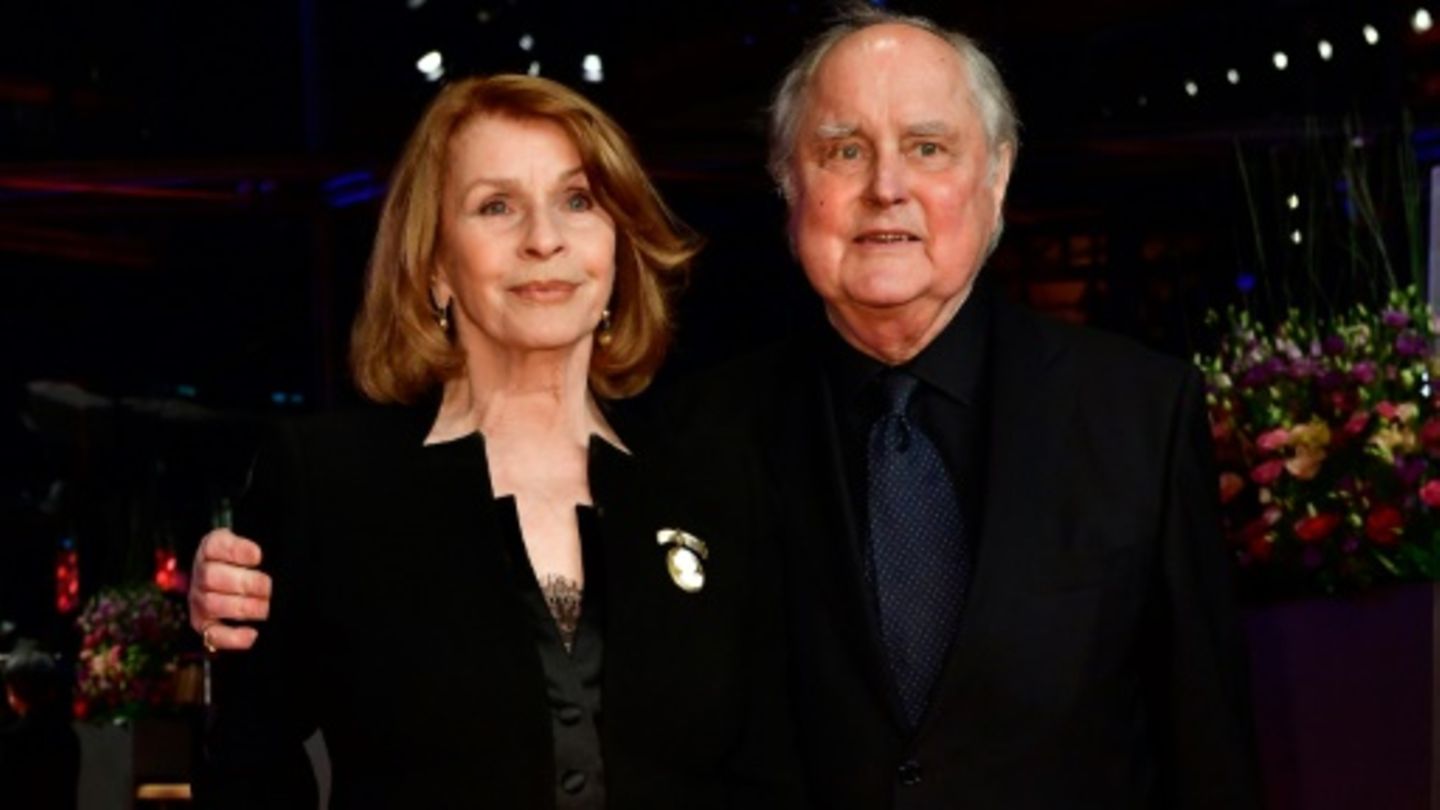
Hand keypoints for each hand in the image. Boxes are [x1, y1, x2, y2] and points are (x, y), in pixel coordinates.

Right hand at [189, 528, 271, 650]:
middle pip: (212, 576)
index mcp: (212, 549)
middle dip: (245, 583)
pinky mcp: (204, 624)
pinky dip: (232, 637)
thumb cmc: (250, 563)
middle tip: (267, 588)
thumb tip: (276, 557)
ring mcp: (200, 600)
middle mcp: (202, 574)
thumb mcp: (254, 547)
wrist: (237, 579)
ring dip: (242, 608)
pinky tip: (252, 634)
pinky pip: (212, 634)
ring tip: (265, 608)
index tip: (258, 556)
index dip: (236, 551)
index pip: (215, 545)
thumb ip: (265, 547)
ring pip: (211, 604)